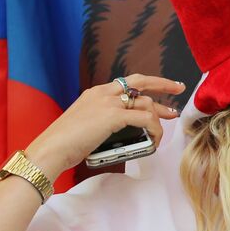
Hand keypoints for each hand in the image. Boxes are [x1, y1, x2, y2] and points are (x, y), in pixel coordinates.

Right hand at [24, 75, 183, 179]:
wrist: (51, 149)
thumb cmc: (64, 144)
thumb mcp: (85, 125)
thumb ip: (102, 121)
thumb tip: (122, 131)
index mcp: (95, 93)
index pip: (126, 83)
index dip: (145, 85)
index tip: (159, 88)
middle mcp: (103, 93)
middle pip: (140, 82)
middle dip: (162, 83)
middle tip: (178, 88)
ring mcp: (109, 103)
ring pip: (145, 103)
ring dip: (158, 117)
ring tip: (163, 131)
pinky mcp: (114, 116)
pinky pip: (145, 119)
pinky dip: (154, 129)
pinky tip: (155, 139)